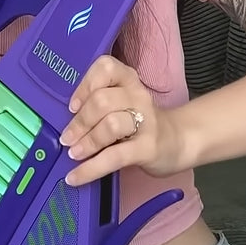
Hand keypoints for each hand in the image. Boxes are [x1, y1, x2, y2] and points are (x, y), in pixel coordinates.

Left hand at [59, 55, 183, 186]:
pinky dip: (90, 168)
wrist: (178, 141)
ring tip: (73, 154)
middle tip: (67, 138)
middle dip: (80, 121)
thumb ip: (99, 105)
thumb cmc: (142, 122)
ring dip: (86, 141)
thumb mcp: (123, 104)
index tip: (72, 106)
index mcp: (128, 81)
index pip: (106, 68)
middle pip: (102, 100)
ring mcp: (146, 122)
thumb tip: (67, 125)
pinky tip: (75, 177)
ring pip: (110, 124)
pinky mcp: (148, 148)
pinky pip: (114, 157)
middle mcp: (138, 96)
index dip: (85, 86)